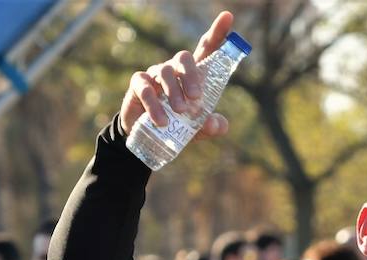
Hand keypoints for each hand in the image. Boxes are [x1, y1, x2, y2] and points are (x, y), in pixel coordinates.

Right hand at [119, 10, 234, 138]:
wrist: (152, 136)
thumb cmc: (180, 126)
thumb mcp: (200, 129)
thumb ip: (213, 126)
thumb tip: (216, 124)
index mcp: (195, 75)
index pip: (207, 48)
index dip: (217, 33)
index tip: (228, 17)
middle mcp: (175, 70)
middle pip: (185, 58)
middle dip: (191, 75)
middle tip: (196, 97)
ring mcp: (156, 74)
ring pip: (166, 72)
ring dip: (174, 92)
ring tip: (180, 112)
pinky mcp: (139, 85)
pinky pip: (145, 88)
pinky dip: (154, 105)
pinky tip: (163, 121)